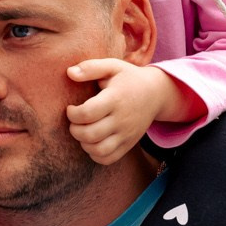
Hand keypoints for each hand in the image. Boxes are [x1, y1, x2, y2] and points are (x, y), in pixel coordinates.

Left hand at [66, 61, 188, 163]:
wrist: (156, 94)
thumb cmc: (128, 78)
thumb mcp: (112, 66)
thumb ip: (91, 67)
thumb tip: (69, 72)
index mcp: (115, 99)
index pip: (88, 113)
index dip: (72, 114)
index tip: (71, 108)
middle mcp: (122, 119)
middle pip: (90, 134)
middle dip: (74, 130)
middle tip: (75, 121)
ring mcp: (126, 134)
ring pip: (98, 150)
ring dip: (83, 144)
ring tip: (83, 132)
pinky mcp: (128, 144)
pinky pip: (108, 159)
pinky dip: (95, 154)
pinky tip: (92, 142)